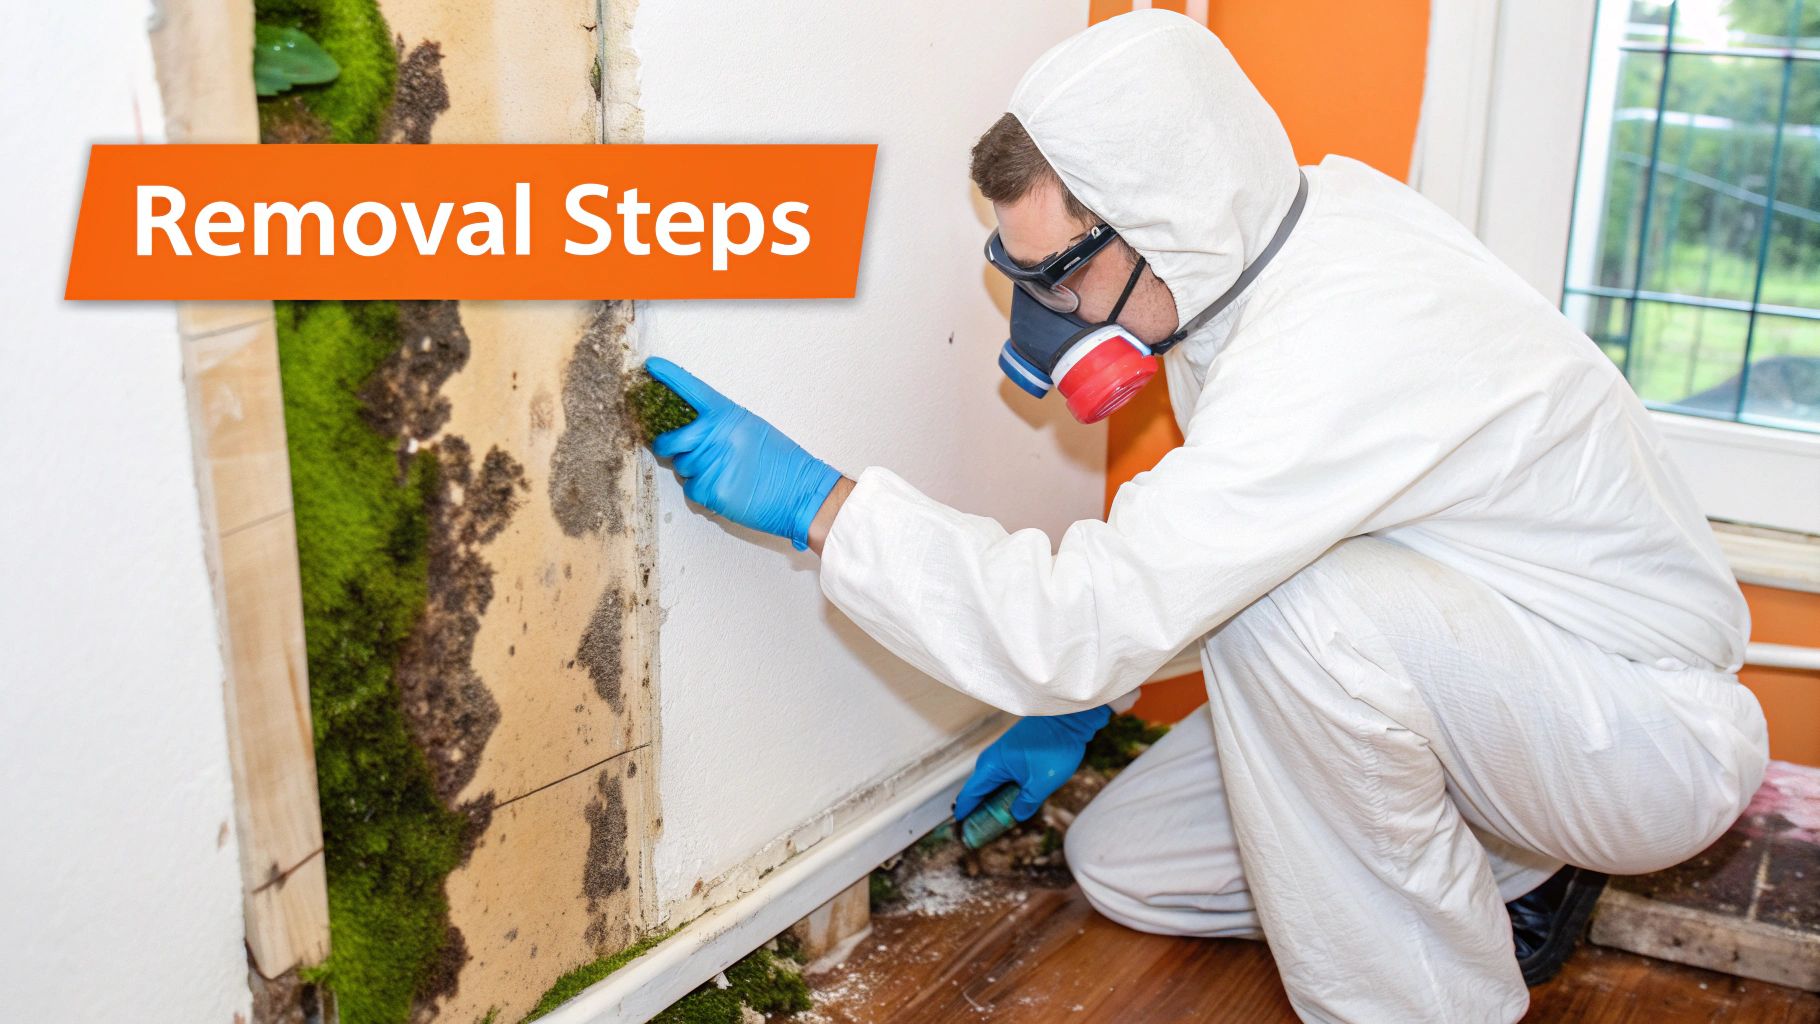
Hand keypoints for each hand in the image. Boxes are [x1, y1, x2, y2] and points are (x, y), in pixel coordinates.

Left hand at [646, 357, 841, 550]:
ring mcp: (710, 463)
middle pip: (671, 440)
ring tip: (723, 473)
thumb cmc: (780, 463)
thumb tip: (690, 432)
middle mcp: (715, 435)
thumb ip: (721, 426)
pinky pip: (691, 490)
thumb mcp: (753, 430)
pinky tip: (725, 489)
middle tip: (670, 450)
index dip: (670, 376)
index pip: (693, 390)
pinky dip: (703, 492)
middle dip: (666, 447)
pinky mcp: (710, 490)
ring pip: (681, 468)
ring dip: (693, 472)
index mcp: (728, 416)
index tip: (652, 366)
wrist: (800, 493)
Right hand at [953, 705, 1112, 822]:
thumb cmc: (1054, 747)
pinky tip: (1010, 802)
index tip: (961, 830)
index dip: (964, 813)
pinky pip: (1000, 777)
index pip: (970, 795)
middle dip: (978, 811)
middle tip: (979, 832)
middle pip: (978, 791)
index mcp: (992, 767)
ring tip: (995, 821)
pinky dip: (1001, 791)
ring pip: (990, 783)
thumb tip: (1016, 816)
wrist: (1068, 720)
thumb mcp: (1041, 784)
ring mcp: (1001, 755)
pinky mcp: (1012, 753)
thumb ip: (1026, 803)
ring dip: (992, 801)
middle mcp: (991, 760)